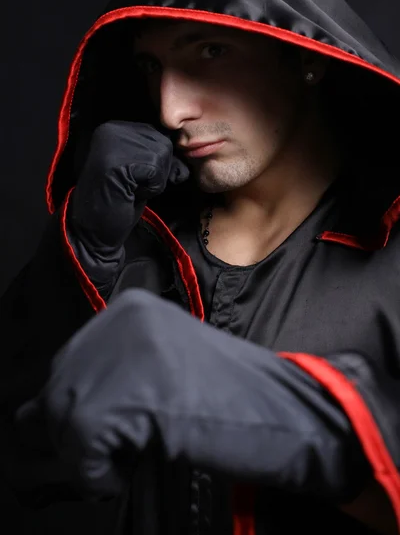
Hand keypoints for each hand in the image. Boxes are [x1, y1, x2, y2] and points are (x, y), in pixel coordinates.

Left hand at [16, 290, 362, 500]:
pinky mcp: (122, 396)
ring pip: (63, 418)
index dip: (84, 401)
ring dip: (90, 453)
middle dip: (79, 429)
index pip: (71, 360)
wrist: (282, 409)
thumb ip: (107, 376)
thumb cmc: (230, 394)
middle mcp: (119, 321)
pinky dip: (98, 473)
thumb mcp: (159, 369)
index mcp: (130, 308)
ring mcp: (120, 354)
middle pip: (60, 387)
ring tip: (131, 456)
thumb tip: (33, 412)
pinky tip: (132, 466)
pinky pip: (79, 449)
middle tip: (120, 448)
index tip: (110, 425)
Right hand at [67, 121, 188, 286]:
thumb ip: (162, 159)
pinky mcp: (116, 162)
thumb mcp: (143, 173)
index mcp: (114, 127)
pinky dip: (151, 188)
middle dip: (157, 171)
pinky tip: (130, 193)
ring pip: (162, 156)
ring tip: (130, 188)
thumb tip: (185, 164)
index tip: (135, 177)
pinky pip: (156, 171)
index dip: (157, 163)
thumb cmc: (119, 201)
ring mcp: (111, 144)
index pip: (159, 135)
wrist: (94, 229)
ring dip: (154, 180)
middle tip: (132, 185)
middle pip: (163, 144)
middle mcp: (111, 129)